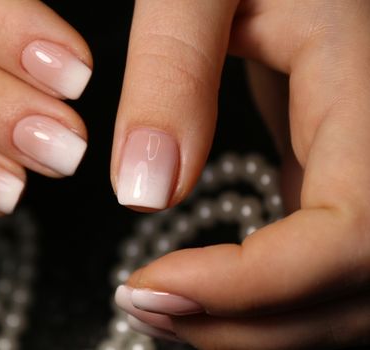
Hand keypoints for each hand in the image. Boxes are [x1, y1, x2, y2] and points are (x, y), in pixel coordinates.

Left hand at [113, 1, 369, 347]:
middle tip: (142, 306)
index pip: (349, 232)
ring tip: (162, 307)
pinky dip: (259, 297)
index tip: (151, 287)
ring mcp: (367, 168)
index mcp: (367, 92)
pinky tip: (203, 285)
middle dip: (240, 322)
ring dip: (248, 323)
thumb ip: (173, 69)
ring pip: (338, 293)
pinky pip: (318, 263)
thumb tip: (143, 187)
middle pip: (349, 288)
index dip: (253, 285)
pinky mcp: (341, 176)